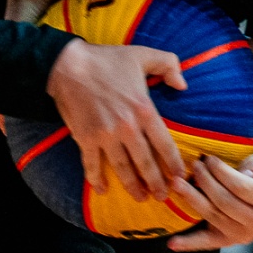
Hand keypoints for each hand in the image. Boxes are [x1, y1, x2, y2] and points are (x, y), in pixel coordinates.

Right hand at [45, 38, 186, 199]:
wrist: (69, 65)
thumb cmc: (107, 60)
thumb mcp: (143, 54)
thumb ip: (169, 65)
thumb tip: (183, 84)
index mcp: (144, 110)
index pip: (164, 144)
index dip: (173, 164)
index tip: (179, 177)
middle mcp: (127, 127)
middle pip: (146, 162)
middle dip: (156, 182)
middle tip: (163, 196)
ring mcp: (105, 135)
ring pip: (123, 168)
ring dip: (132, 186)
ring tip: (141, 197)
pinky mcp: (85, 138)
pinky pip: (92, 164)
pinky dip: (96, 179)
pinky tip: (102, 190)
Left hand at [168, 153, 252, 250]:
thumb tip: (245, 174)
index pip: (242, 187)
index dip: (223, 173)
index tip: (209, 159)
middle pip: (225, 202)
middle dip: (207, 182)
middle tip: (195, 166)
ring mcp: (240, 236)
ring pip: (212, 216)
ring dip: (192, 199)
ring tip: (178, 183)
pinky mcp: (224, 242)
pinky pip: (205, 243)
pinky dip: (188, 244)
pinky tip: (173, 243)